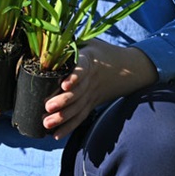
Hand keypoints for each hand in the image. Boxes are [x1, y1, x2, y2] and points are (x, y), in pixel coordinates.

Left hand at [42, 39, 157, 139]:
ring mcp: (93, 94)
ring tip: (46, 124)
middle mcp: (92, 79)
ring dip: (62, 118)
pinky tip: (55, 135)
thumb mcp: (89, 42)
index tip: (65, 84)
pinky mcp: (92, 103)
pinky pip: (81, 116)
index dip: (75, 76)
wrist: (130, 68)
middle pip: (79, 92)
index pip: (83, 68)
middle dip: (63, 102)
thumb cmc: (102, 52)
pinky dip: (69, 127)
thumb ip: (70, 44)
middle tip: (47, 108)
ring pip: (79, 107)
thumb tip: (44, 40)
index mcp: (90, 60)